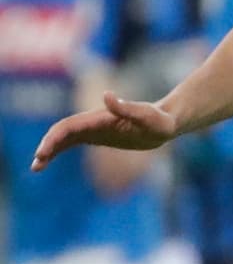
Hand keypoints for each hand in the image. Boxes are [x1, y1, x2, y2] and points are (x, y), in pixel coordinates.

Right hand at [31, 91, 176, 171]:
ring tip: (36, 167)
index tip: (43, 153)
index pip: (70, 126)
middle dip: (47, 146)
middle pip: (62, 132)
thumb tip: (107, 96)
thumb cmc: (160, 120)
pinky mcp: (96, 136)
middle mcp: (93, 122)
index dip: (55, 139)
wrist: (165, 122)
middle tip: (36, 165)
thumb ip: (128, 108)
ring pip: (64, 138)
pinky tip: (48, 162)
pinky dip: (58, 150)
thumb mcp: (148, 117)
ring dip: (49, 150)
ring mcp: (93, 129)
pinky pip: (71, 142)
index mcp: (100, 118)